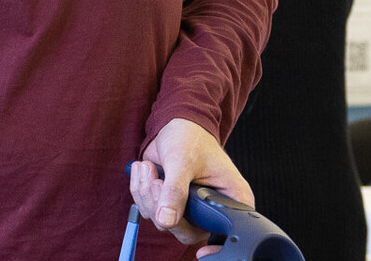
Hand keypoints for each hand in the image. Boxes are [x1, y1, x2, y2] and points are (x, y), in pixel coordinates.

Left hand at [130, 118, 252, 257]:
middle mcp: (210, 208)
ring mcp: (187, 208)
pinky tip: (145, 170)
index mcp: (230, 199)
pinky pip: (147, 210)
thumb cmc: (190, 137)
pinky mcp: (167, 202)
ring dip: (147, 194)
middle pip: (185, 231)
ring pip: (161, 222)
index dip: (214, 248)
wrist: (173, 124)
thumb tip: (166, 220)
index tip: (201, 253)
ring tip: (149, 169)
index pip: (224, 233)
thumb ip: (175, 191)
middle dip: (162, 205)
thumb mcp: (183, 161)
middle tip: (157, 180)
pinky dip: (140, 190)